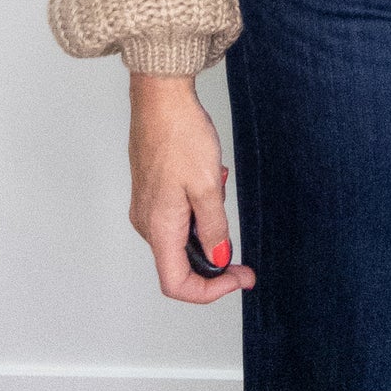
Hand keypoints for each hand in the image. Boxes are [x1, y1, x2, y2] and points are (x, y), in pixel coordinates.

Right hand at [127, 74, 256, 300]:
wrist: (160, 99)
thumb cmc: (181, 136)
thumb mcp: (207, 186)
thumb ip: (213, 227)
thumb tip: (219, 258)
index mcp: (159, 227)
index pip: (176, 284)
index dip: (209, 292)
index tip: (237, 279)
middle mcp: (147, 223)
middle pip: (178, 266)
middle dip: (214, 264)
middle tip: (244, 261)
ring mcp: (147, 207)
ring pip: (179, 240)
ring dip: (207, 230)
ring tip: (221, 190)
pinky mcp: (152, 193)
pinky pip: (176, 219)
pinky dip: (198, 211)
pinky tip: (212, 182)